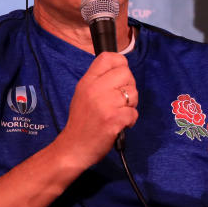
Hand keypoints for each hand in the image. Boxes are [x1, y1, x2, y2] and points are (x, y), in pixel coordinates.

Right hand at [55, 52, 137, 168]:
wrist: (73, 148)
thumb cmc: (82, 122)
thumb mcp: (83, 94)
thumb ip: (99, 81)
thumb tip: (121, 71)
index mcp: (87, 81)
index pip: (108, 58)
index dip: (120, 64)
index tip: (120, 77)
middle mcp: (95, 89)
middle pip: (126, 73)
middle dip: (129, 87)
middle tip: (120, 100)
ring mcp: (105, 104)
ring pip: (133, 93)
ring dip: (130, 105)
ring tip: (118, 113)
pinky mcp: (114, 119)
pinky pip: (134, 112)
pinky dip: (130, 120)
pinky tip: (119, 124)